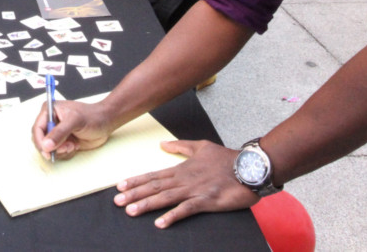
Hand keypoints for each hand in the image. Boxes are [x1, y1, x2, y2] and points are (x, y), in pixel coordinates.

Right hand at [31, 98, 113, 161]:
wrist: (106, 123)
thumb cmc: (92, 116)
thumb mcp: (75, 121)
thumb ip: (59, 132)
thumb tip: (46, 145)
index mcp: (49, 111)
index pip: (37, 128)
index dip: (40, 141)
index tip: (46, 151)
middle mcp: (51, 122)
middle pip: (41, 140)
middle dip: (53, 147)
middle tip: (65, 147)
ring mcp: (57, 133)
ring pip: (49, 149)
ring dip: (61, 150)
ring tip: (72, 145)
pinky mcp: (63, 142)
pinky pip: (58, 152)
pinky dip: (66, 152)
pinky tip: (75, 145)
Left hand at [113, 140, 257, 228]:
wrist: (249, 167)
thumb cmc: (226, 158)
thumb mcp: (201, 146)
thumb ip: (180, 146)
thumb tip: (162, 143)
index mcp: (181, 168)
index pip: (154, 175)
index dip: (136, 181)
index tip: (120, 186)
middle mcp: (184, 179)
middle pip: (155, 187)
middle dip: (135, 194)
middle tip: (117, 201)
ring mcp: (194, 190)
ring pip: (165, 198)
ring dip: (147, 204)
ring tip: (131, 210)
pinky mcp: (206, 201)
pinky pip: (186, 209)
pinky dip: (173, 216)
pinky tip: (160, 223)